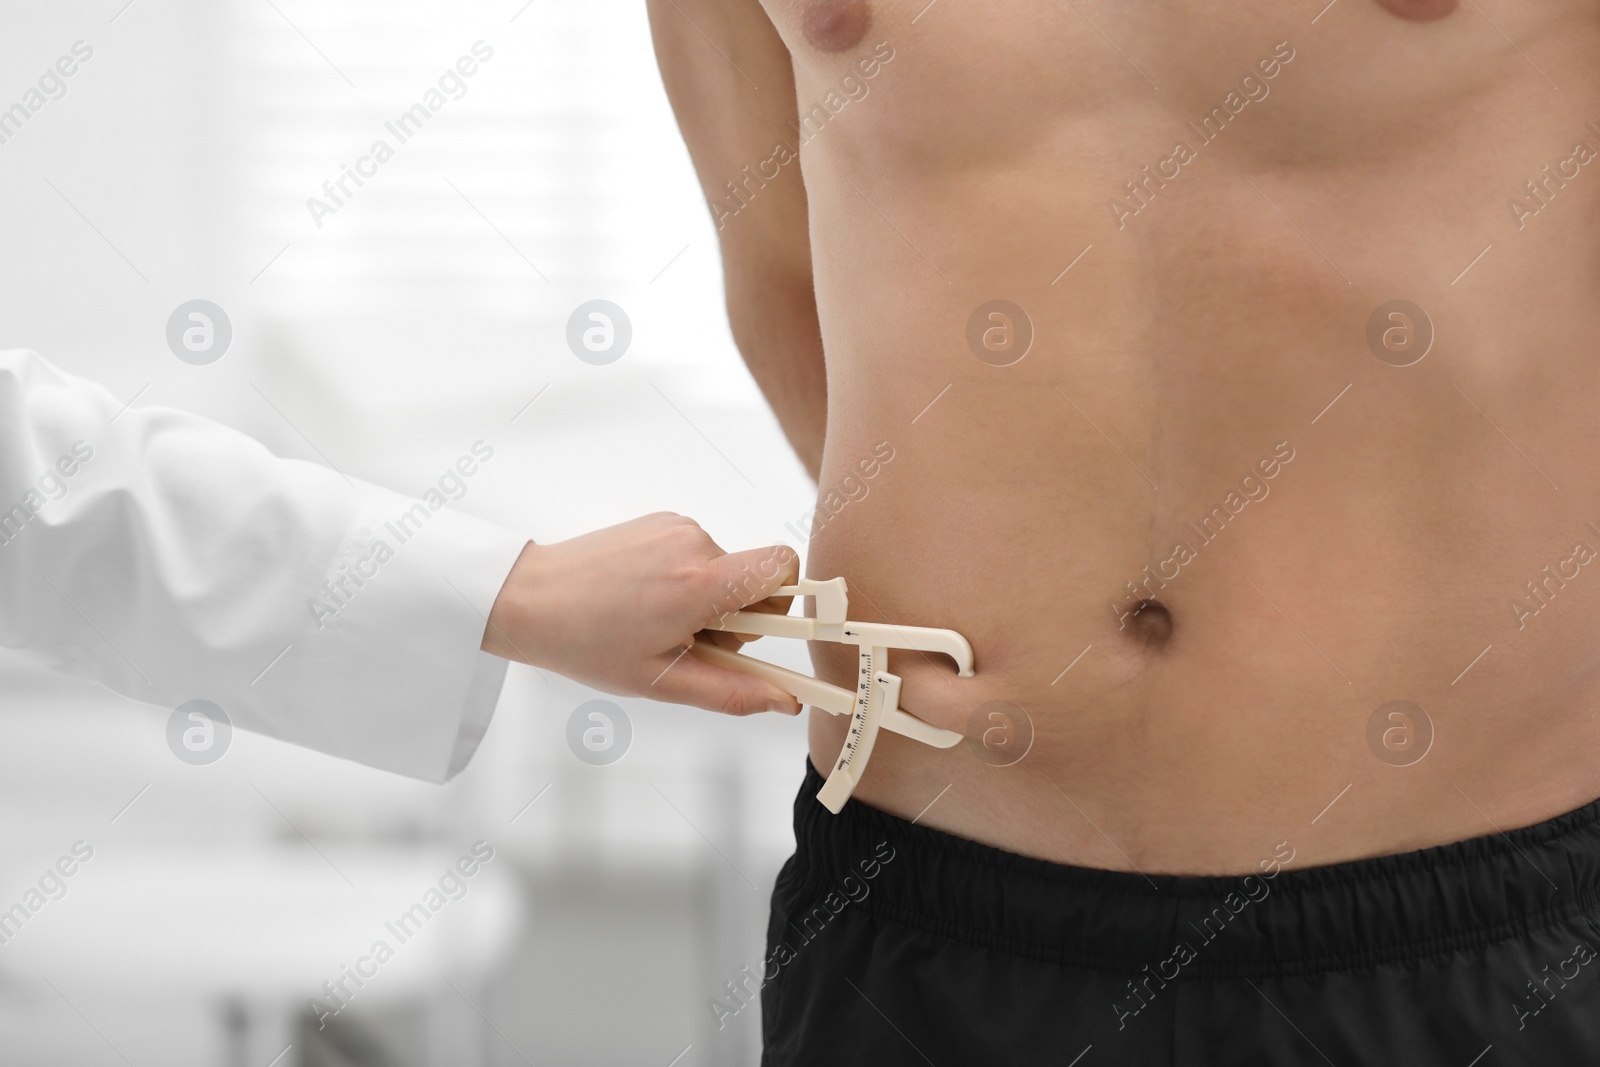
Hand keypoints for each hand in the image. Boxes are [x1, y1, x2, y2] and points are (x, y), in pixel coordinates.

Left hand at [481, 513, 802, 714]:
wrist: (528, 599)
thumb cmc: (587, 642)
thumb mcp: (663, 682)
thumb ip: (733, 692)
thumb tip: (786, 700)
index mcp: (700, 583)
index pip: (784, 566)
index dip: (785, 602)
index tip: (759, 632)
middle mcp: (693, 543)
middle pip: (755, 577)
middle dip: (738, 614)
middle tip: (690, 641)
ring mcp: (675, 526)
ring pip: (725, 568)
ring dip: (708, 599)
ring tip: (658, 622)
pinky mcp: (660, 520)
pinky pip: (698, 553)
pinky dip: (686, 579)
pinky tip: (646, 600)